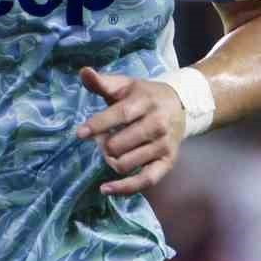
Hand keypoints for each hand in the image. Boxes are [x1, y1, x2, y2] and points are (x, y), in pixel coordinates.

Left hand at [75, 67, 186, 195]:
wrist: (181, 106)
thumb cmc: (144, 96)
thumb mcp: (125, 85)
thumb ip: (102, 82)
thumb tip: (83, 72)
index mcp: (145, 102)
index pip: (119, 115)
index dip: (98, 125)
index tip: (80, 134)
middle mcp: (157, 124)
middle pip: (119, 144)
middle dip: (103, 144)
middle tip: (101, 139)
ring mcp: (163, 145)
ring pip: (126, 163)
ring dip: (110, 160)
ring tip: (110, 151)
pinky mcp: (167, 162)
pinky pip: (145, 181)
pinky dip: (124, 188)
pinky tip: (106, 189)